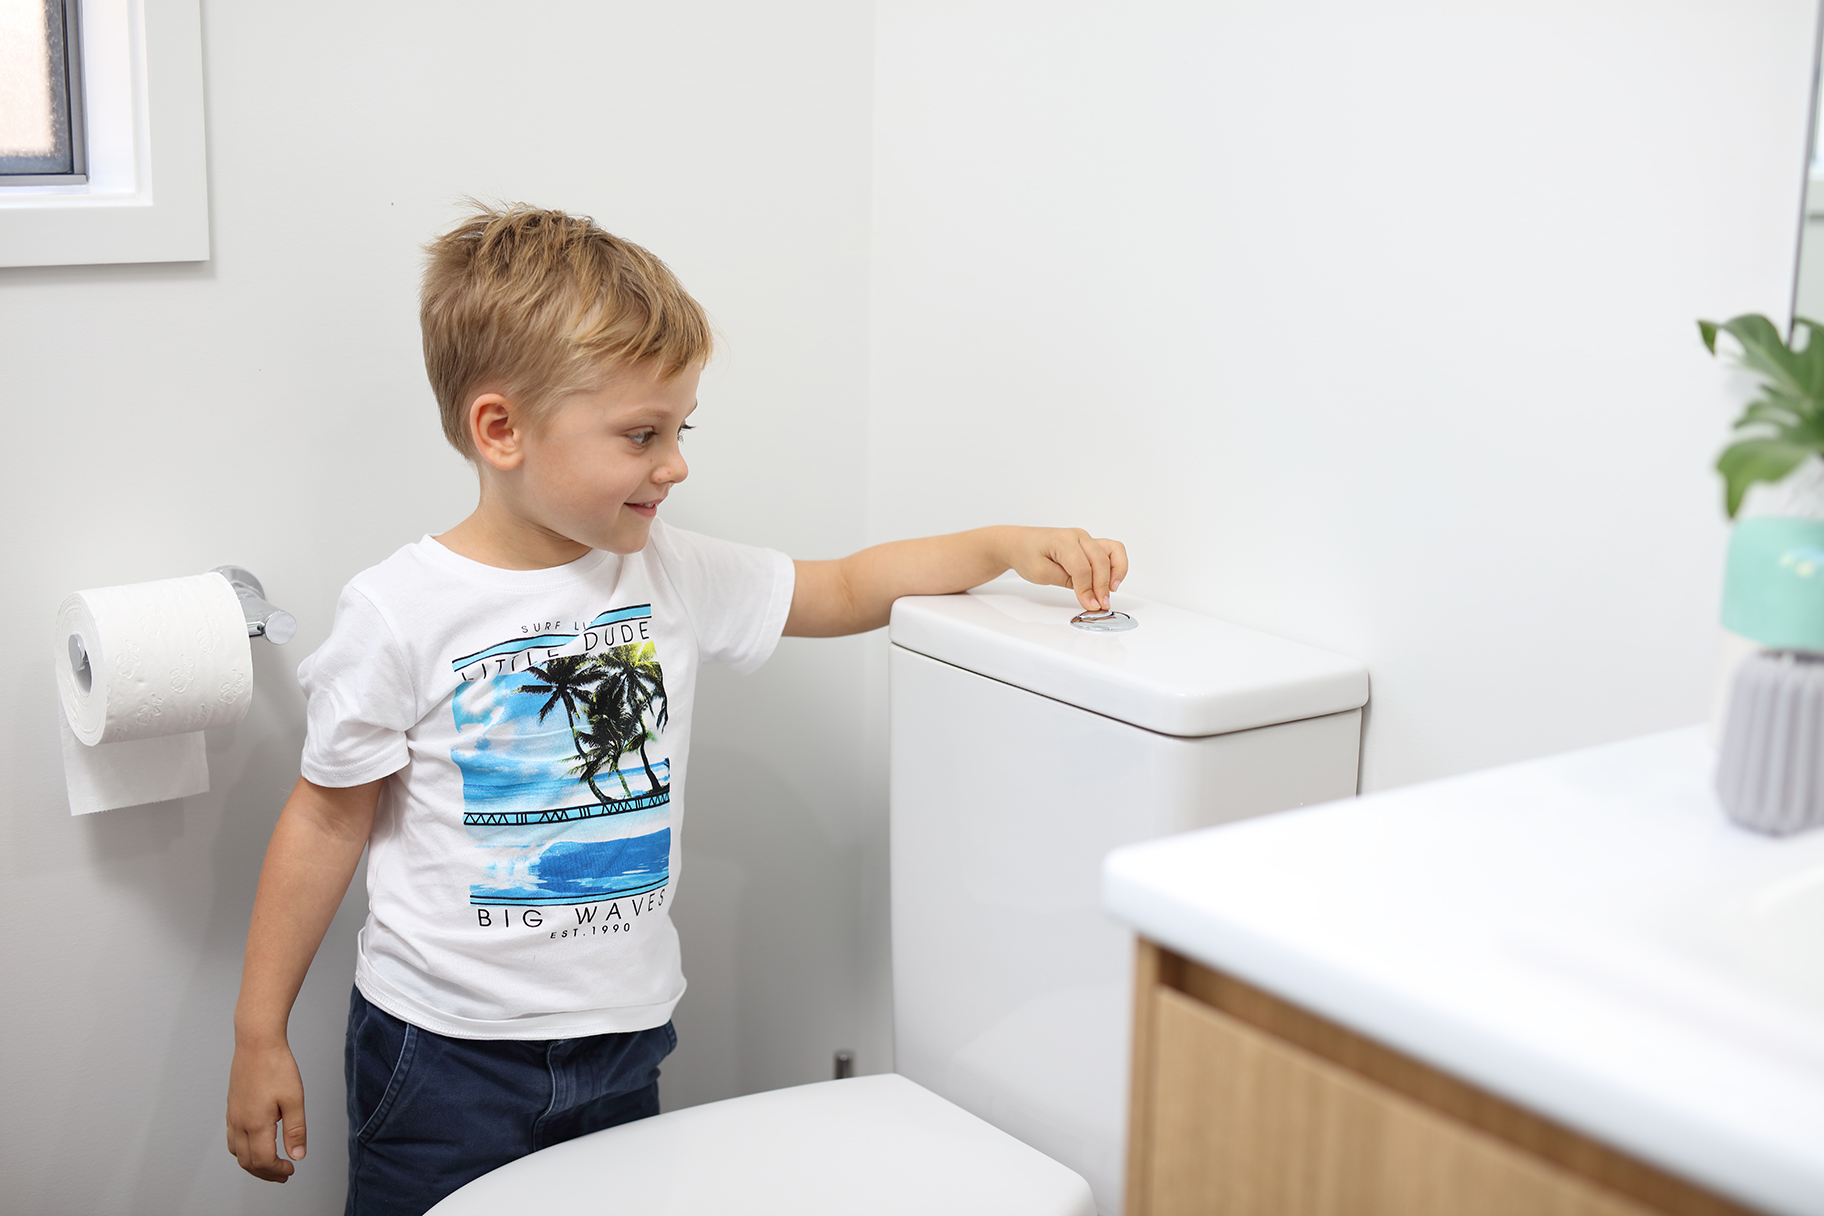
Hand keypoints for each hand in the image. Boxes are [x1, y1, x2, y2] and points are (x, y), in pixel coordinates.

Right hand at [226, 1039, 306, 1182]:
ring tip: (271, 1164)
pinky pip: (233, 1139)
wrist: (256, 1043)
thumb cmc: (276, 1066)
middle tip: (284, 1174)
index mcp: (256, 1124)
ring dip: (253, 1164)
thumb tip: (298, 1155)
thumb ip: (296, 1130)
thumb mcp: (294, 1099)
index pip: (263, 1161)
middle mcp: (239, 1123)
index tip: (291, 1169)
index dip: (277, 1171)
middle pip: (248, 1162)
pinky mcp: (231, 1108)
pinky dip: (244, 1151)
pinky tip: (256, 1145)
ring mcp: (232, 1116)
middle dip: (266, 1173)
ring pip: (237, 1153)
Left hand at [1002, 527, 1128, 612]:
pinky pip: (1112, 551)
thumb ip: (1066, 581)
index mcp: (1063, 540)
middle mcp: (1078, 536)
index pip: (1082, 568)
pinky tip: (1113, 580)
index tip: (1090, 605)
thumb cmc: (1026, 553)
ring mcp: (1086, 539)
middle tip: (1100, 605)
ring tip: (1111, 591)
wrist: (1019, 543)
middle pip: (1100, 561)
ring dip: (1116, 573)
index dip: (1087, 589)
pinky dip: (1117, 565)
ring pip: (1113, 552)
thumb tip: (1088, 594)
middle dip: (1102, 586)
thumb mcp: (1040, 573)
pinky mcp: (1089, 544)